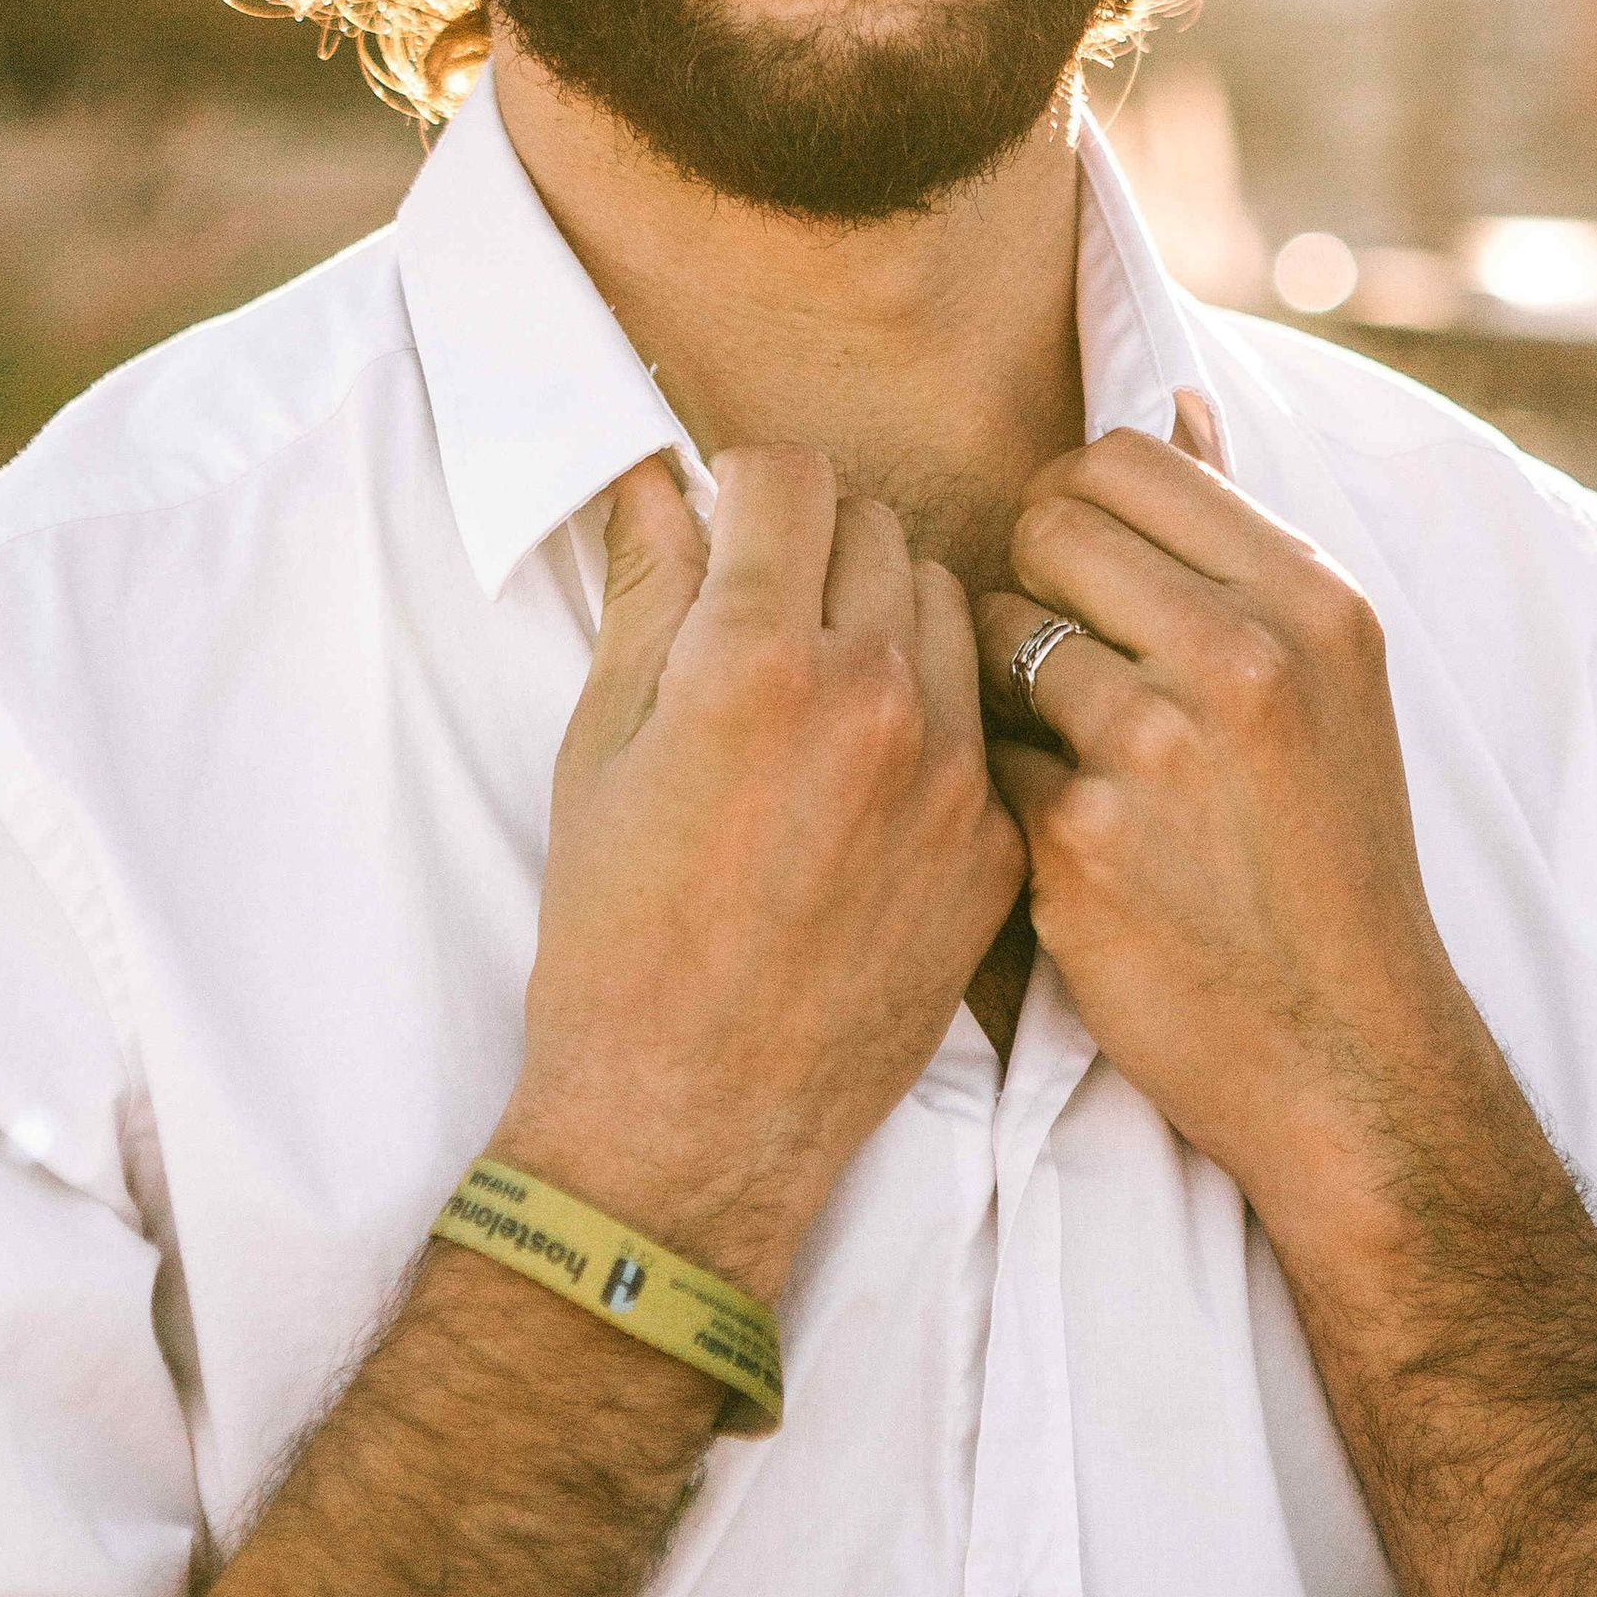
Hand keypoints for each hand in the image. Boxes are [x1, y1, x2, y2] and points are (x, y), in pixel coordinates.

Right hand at [501, 449, 1026, 1297]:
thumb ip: (648, 596)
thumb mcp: (598, 749)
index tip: (729, 523)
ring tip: (829, 687)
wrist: (694, 1119)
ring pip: (951, 610)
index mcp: (757, 659)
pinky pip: (986, 721)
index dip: (747, 488)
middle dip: (818, 543)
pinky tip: (874, 779)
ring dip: (890, 616)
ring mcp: (953, 775)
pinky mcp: (997, 846)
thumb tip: (659, 482)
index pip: (792, 477)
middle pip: (879, 526)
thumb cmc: (618, 938)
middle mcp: (874, 698)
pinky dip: (938, 718)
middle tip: (770, 606)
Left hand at [975, 428, 1504, 1248]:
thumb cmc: (1327, 856)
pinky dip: (1004, 788)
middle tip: (1062, 660)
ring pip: (996, 629)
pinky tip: (1069, 840)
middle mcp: (1242, 657)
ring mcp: (1157, 749)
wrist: (1347, 1055)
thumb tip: (1174, 399)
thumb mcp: (1329, 681)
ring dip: (1007, 685)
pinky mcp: (1078, 841)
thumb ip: (1241, 538)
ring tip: (1075, 754)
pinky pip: (980, 749)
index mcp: (1310, 600)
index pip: (1123, 457)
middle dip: (1033, 579)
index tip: (1083, 571)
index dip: (1076, 506)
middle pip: (1044, 523)